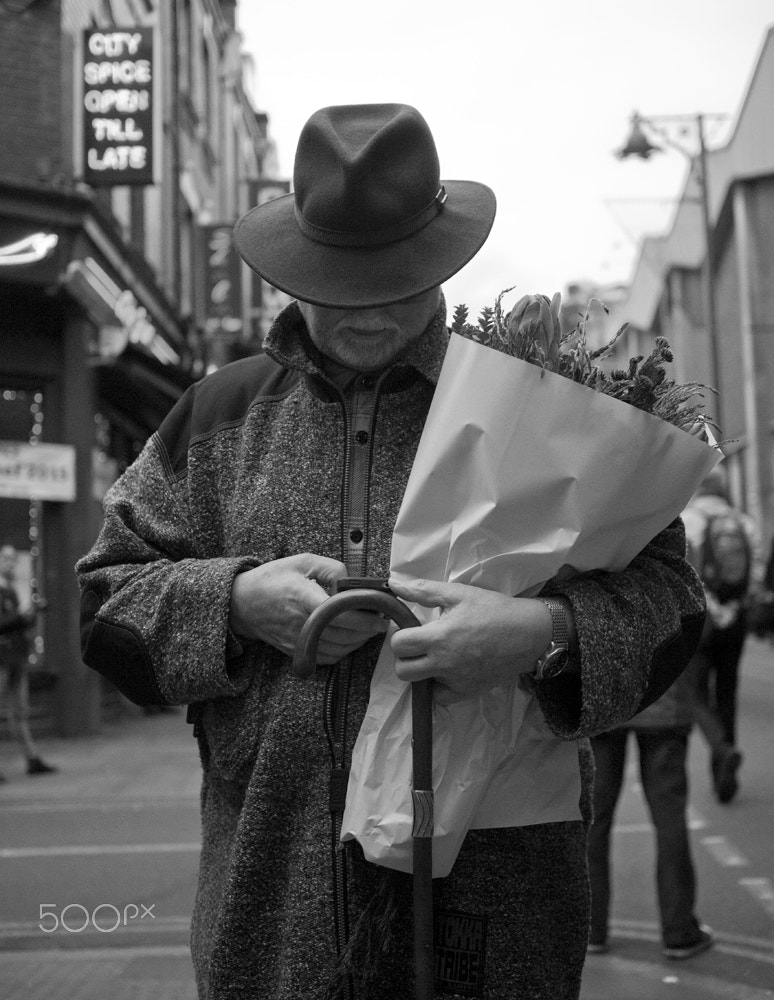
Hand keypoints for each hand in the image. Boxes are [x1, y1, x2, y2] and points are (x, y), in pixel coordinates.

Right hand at [229, 554, 386, 664]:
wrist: (243, 603)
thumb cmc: (274, 578)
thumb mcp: (302, 561)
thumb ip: (332, 568)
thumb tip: (353, 583)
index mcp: (302, 595)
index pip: (338, 612)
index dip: (363, 617)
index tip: (380, 614)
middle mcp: (300, 621)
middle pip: (343, 633)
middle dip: (368, 629)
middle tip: (382, 620)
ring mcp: (297, 639)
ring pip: (338, 648)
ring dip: (359, 640)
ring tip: (369, 628)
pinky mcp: (296, 651)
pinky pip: (327, 657)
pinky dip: (344, 650)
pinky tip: (351, 638)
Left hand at [387, 577, 551, 704]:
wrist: (528, 633)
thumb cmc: (493, 609)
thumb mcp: (458, 593)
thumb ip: (423, 590)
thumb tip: (393, 585)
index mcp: (438, 637)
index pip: (398, 644)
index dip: (400, 634)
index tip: (410, 629)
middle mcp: (444, 664)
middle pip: (403, 671)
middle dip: (405, 657)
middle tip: (419, 645)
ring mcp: (455, 682)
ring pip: (420, 685)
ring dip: (421, 672)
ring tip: (434, 657)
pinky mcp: (467, 692)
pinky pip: (441, 697)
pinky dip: (440, 685)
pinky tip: (448, 670)